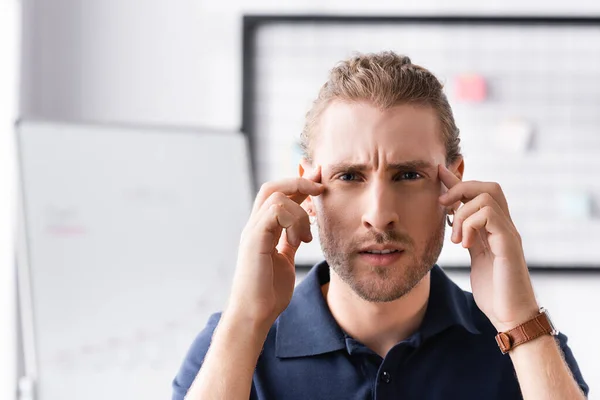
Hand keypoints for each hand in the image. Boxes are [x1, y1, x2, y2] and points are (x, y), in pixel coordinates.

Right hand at [226, 167, 323, 329]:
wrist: (255, 315)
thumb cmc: (268, 292)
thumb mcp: (285, 260)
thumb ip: (289, 242)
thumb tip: (302, 231)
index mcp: (261, 229)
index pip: (277, 195)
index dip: (297, 184)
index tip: (319, 181)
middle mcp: (254, 226)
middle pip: (272, 187)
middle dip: (299, 181)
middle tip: (320, 185)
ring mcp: (252, 231)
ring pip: (275, 195)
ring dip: (299, 210)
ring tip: (305, 237)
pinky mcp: (254, 240)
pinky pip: (274, 211)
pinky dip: (293, 220)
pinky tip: (299, 240)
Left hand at [438, 164, 538, 331]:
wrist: (509, 315)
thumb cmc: (493, 290)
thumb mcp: (473, 255)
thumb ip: (466, 234)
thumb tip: (453, 218)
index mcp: (494, 228)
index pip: (478, 194)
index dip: (457, 181)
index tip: (438, 172)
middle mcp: (504, 226)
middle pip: (489, 186)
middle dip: (461, 189)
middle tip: (444, 208)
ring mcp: (508, 234)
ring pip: (487, 197)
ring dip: (463, 214)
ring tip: (456, 239)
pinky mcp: (509, 245)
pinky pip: (490, 216)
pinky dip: (471, 225)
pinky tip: (465, 245)